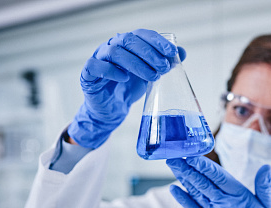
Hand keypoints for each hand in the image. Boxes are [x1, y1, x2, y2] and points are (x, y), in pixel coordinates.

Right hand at [68, 29, 185, 147]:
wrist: (112, 110)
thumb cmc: (129, 88)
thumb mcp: (150, 75)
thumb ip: (164, 63)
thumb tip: (182, 53)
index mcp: (126, 45)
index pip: (141, 34)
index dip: (157, 41)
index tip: (172, 52)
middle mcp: (111, 47)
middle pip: (128, 40)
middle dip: (149, 53)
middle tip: (163, 67)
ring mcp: (99, 59)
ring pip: (114, 52)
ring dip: (136, 63)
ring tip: (152, 76)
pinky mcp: (88, 74)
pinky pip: (95, 66)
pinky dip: (111, 70)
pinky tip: (125, 78)